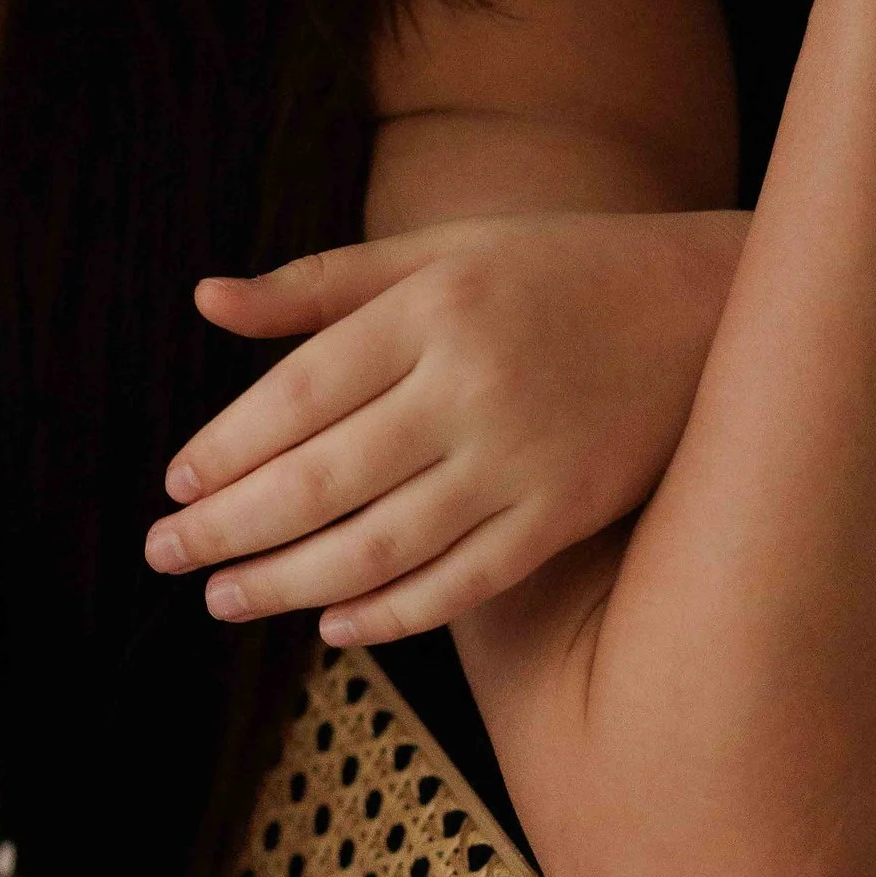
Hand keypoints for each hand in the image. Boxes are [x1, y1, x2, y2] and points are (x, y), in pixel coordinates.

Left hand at [143, 209, 747, 642]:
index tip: (173, 484)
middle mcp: (471, 386)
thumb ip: (320, 284)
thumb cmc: (554, 272)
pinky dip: (391, 614)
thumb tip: (206, 299)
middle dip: (230, 525)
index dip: (227, 446)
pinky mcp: (565, 515)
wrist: (713, 309)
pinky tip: (332, 626)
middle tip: (163, 555)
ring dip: (288, 582)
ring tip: (224, 600)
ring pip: (380, 545)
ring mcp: (522, 459)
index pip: (300, 391)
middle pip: (323, 477)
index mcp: (431, 309)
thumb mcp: (438, 250)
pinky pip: (461, 583)